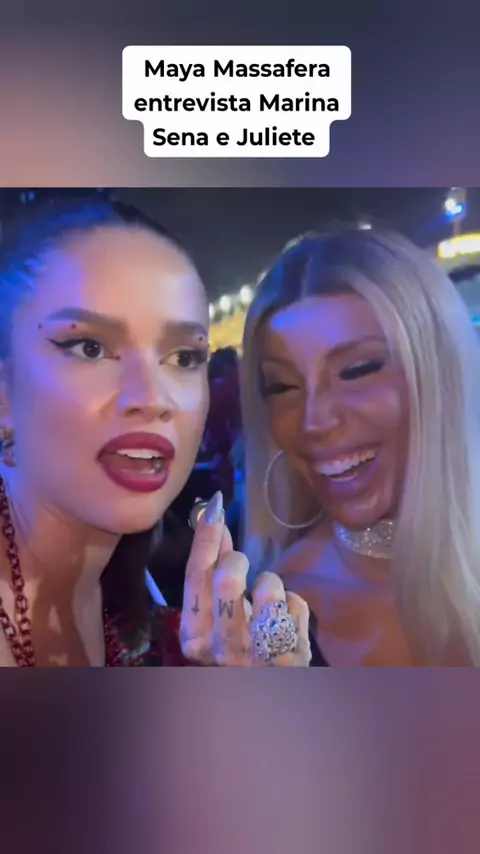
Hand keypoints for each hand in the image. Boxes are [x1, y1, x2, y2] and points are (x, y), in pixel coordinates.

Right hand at [180, 492, 310, 665]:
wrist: (264, 695)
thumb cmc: (237, 649)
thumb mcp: (217, 616)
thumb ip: (212, 571)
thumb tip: (210, 519)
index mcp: (195, 636)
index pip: (196, 576)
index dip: (205, 536)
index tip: (214, 505)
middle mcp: (222, 648)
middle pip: (227, 578)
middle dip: (236, 561)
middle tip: (240, 568)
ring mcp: (259, 655)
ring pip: (268, 588)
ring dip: (270, 584)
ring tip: (268, 600)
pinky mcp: (293, 656)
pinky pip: (296, 604)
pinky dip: (293, 604)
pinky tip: (286, 622)